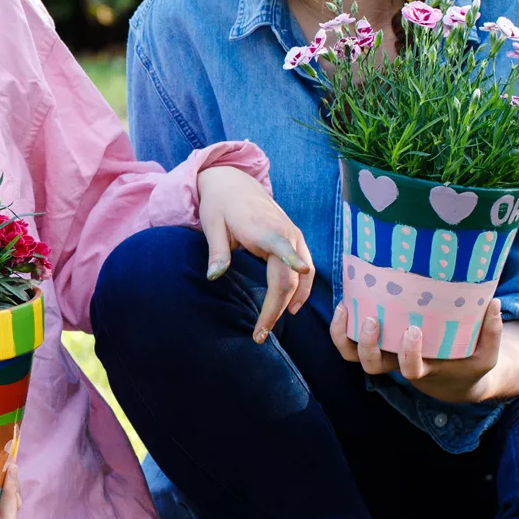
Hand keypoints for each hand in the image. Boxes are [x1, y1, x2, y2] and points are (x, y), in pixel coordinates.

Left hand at [196, 165, 310, 343]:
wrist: (235, 184)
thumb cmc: (220, 205)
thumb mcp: (212, 225)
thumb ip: (217, 251)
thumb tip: (214, 276)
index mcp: (264, 228)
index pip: (282, 248)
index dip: (293, 260)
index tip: (302, 272)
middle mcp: (285, 233)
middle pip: (289, 277)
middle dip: (276, 308)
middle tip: (259, 334)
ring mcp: (294, 237)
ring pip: (302, 277)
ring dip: (291, 303)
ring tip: (270, 327)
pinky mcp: (296, 240)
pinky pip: (306, 269)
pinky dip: (300, 289)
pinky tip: (290, 307)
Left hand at [330, 298, 504, 403]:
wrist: (452, 378)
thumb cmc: (469, 363)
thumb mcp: (486, 354)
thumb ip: (492, 332)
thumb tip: (495, 302)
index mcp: (424, 369)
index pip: (411, 370)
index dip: (408, 354)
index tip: (414, 330)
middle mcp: (398, 364)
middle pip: (371, 366)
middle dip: (368, 345)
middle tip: (372, 320)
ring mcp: (383, 354)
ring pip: (353, 356)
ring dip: (344, 335)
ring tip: (347, 307)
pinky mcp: (375, 342)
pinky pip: (348, 342)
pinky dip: (341, 327)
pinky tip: (345, 302)